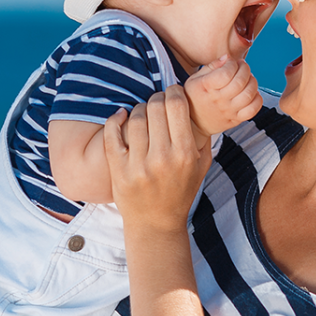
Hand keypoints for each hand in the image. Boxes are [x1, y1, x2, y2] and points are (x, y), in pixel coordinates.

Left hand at [103, 86, 210, 232]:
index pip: (176, 106)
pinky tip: (122, 116)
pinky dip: (115, 119)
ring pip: (135, 118)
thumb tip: (200, 104)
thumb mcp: (202, 166)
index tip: (173, 92)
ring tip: (143, 113)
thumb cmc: (181, 192)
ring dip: (139, 109)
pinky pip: (112, 134)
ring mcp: (138, 165)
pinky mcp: (118, 169)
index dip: (174, 92)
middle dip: (157, 98)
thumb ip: (204, 137)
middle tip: (158, 102)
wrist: (155, 224)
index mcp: (184, 154)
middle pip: (155, 107)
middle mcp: (162, 158)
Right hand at [183, 56, 261, 140]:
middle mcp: (219, 100)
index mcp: (206, 88)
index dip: (232, 63)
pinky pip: (253, 109)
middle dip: (245, 68)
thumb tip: (227, 58)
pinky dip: (257, 98)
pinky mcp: (236, 119)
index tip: (231, 62)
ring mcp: (229, 111)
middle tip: (242, 66)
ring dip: (252, 81)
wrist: (194, 124)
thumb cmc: (195, 98)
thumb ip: (212, 66)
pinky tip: (251, 93)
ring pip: (249, 94)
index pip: (226, 73)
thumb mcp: (195, 79)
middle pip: (240, 81)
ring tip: (248, 78)